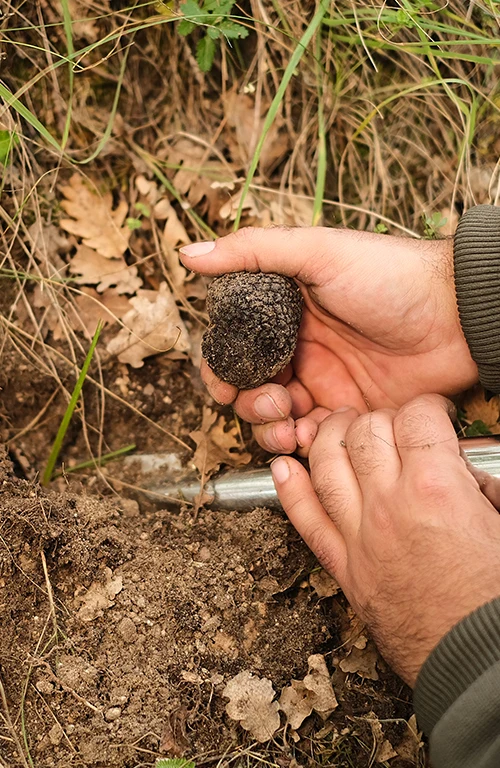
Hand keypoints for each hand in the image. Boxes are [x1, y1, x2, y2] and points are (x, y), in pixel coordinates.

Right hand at [180, 228, 477, 454]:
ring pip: (275, 418)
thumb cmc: (390, 276)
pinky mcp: (351, 412)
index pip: (235, 349)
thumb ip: (253, 251)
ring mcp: (325, 383)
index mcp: (285, 314)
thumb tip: (189, 253)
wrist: (457, 316)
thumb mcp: (318, 252)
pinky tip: (313, 431)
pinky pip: (313, 437)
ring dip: (270, 427)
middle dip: (249, 403)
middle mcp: (300, 350)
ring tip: (289, 420)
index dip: (221, 370)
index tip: (223, 384)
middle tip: (273, 398)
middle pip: (250, 390)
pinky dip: (303, 441)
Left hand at [270, 394, 499, 685]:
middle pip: (366, 430)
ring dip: (329, 436)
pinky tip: (282, 467)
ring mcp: (359, 535)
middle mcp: (388, 504)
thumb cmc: (494, 596)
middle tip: (392, 426)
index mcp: (436, 488)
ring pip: (326, 464)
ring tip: (339, 426)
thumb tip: (460, 468)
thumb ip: (477, 485)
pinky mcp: (344, 566)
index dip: (428, 409)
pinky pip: (305, 520)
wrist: (476, 660)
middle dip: (380, 417)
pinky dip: (290, 490)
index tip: (434, 417)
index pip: (416, 417)